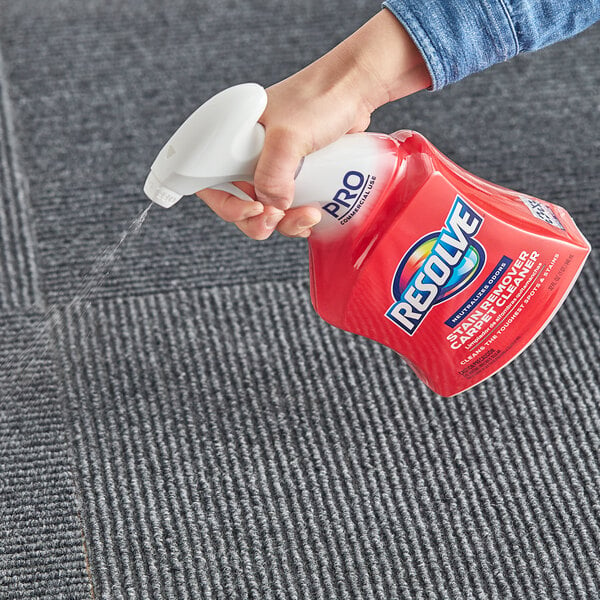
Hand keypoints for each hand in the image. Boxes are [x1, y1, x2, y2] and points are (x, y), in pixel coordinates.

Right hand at [197, 9, 430, 239]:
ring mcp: (273, 167)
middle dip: (259, 221)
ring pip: (268, 210)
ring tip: (309, 215)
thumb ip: (273, 175)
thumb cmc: (320, 99)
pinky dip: (299, 218)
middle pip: (240, 204)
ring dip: (286, 223)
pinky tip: (314, 215)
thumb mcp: (288, 136)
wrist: (356, 90)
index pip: (210, 181)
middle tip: (277, 220)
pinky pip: (290, 207)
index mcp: (233, 140)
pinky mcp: (297, 176)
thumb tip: (273, 208)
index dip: (225, 204)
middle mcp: (248, 155)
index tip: (253, 211)